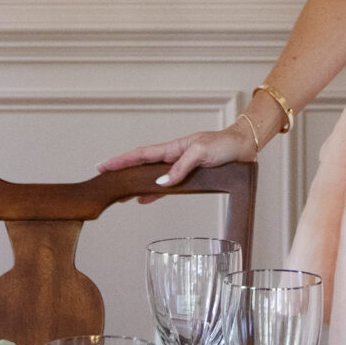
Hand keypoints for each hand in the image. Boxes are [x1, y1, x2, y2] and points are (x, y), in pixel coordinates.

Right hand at [97, 120, 258, 193]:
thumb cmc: (224, 145)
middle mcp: (172, 157)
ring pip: (151, 177)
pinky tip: (143, 199)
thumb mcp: (202, 153)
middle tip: (104, 181)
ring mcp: (179, 167)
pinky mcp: (188, 176)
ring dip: (135, 185)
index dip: (121, 160)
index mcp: (173, 148)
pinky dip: (153, 193)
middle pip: (141, 166)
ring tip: (119, 195)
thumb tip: (161, 183)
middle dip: (122, 172)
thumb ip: (181, 167)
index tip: (103, 166)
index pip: (141, 155)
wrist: (242, 147)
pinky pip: (166, 186)